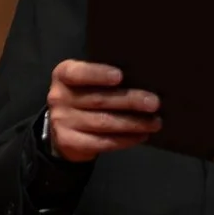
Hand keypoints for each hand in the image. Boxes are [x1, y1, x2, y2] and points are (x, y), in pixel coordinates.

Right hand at [45, 59, 160, 162]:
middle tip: (153, 103)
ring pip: (103, 123)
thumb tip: (141, 80)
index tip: (120, 76)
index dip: (98, 74)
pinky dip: (125, 139)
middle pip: (98, 100)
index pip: (78, 73)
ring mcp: (62, 121)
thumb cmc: (83, 95)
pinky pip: (102, 142)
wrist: (61, 127)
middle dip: (129, 101)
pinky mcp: (70, 142)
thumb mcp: (85, 81)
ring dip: (133, 123)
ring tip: (154, 122)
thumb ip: (103, 77)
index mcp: (63, 75)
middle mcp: (59, 97)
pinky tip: (141, 135)